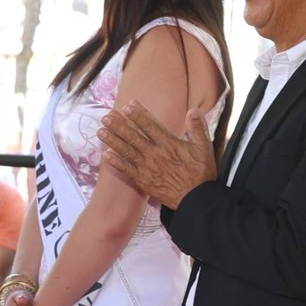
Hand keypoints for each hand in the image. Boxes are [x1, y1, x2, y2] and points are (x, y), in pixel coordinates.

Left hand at [96, 101, 215, 209]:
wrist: (196, 199)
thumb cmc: (201, 174)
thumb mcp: (205, 148)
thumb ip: (198, 128)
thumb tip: (193, 110)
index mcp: (169, 144)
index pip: (150, 125)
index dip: (138, 115)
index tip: (128, 106)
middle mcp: (155, 154)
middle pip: (133, 136)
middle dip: (119, 125)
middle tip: (107, 116)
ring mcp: (147, 168)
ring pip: (127, 151)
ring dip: (113, 140)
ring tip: (101, 131)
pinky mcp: (144, 181)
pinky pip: (127, 170)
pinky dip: (116, 162)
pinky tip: (105, 155)